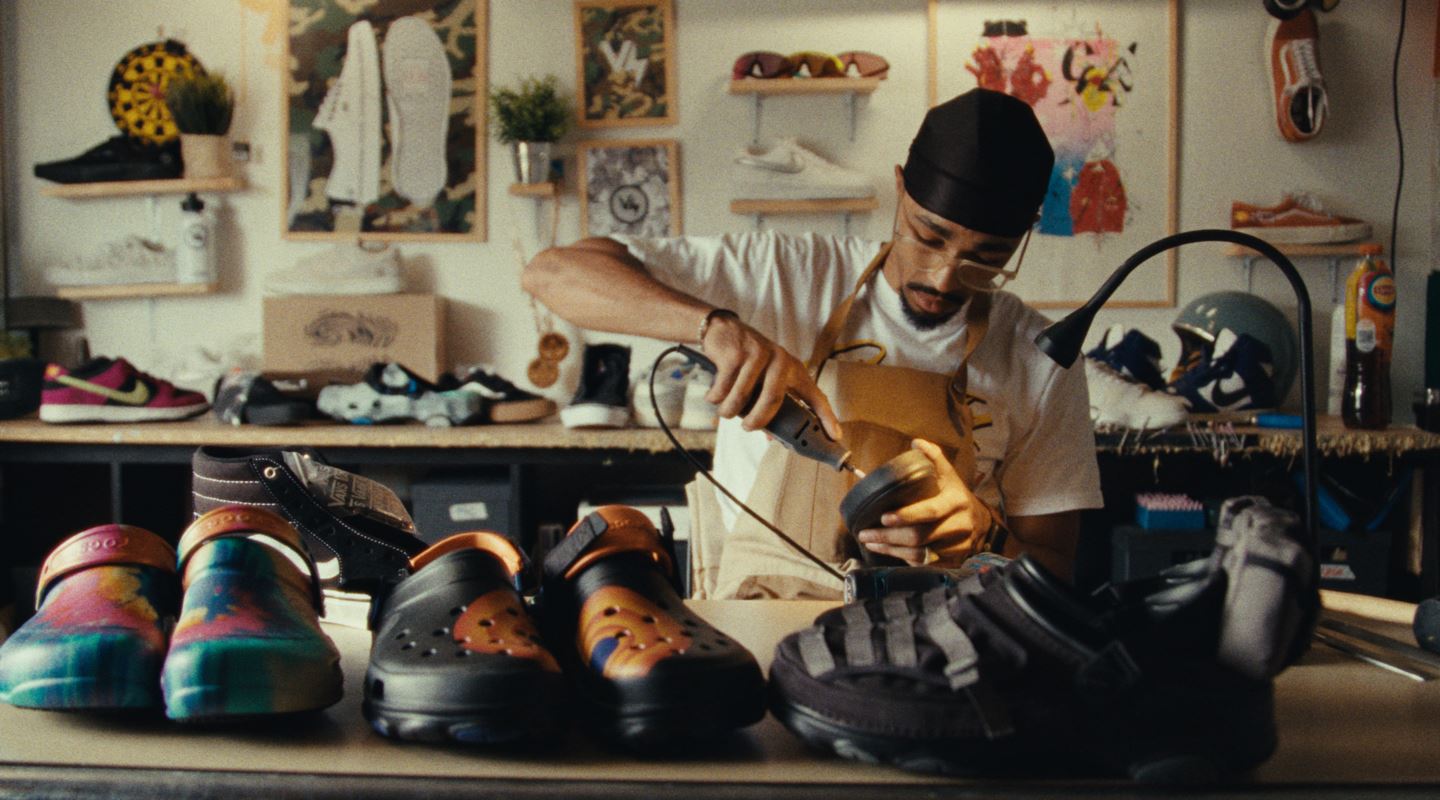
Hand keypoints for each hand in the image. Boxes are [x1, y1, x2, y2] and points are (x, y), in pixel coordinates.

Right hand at [700, 312, 840, 438]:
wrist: (723, 330)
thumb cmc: (748, 361)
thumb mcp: (764, 379)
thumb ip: (771, 405)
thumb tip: (771, 437)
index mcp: (793, 370)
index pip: (815, 395)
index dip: (827, 417)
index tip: (835, 436)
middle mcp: (780, 360)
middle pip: (772, 401)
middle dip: (756, 421)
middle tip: (747, 427)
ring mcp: (758, 355)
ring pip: (741, 398)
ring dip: (729, 410)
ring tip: (725, 410)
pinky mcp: (736, 354)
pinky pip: (723, 390)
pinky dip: (715, 398)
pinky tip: (714, 394)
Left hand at [855, 439, 994, 565]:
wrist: (980, 522)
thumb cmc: (956, 496)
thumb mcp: (949, 476)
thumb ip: (934, 459)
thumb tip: (917, 443)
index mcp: (956, 502)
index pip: (930, 511)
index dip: (906, 516)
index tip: (883, 516)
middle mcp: (958, 526)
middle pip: (919, 536)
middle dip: (888, 536)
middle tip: (865, 532)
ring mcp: (955, 547)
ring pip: (918, 554)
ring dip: (890, 549)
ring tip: (869, 541)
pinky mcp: (951, 561)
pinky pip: (922, 565)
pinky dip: (901, 559)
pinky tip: (885, 551)